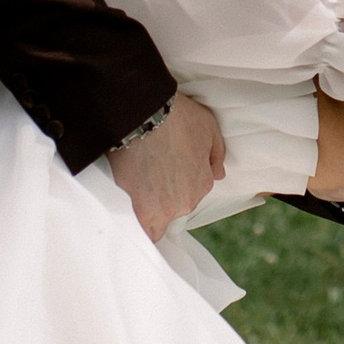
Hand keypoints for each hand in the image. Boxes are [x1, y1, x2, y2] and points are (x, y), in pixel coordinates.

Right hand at [106, 94, 225, 239]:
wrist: (141, 114)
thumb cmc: (174, 116)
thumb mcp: (208, 126)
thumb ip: (216, 154)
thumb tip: (219, 174)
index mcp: (202, 184)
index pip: (192, 195)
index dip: (177, 186)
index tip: (162, 175)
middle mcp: (185, 202)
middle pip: (172, 212)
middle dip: (161, 201)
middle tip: (145, 180)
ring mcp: (160, 210)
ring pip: (155, 227)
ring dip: (147, 218)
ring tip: (132, 200)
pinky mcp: (137, 212)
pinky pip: (137, 230)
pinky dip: (133, 226)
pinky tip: (124, 216)